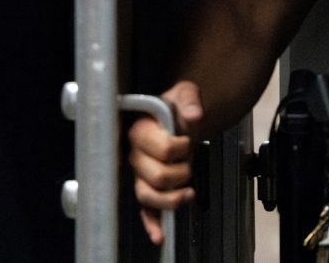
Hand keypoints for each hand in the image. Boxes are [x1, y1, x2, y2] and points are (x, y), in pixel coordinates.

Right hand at [127, 80, 203, 244]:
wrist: (177, 117)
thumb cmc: (176, 106)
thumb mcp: (185, 93)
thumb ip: (189, 100)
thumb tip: (194, 115)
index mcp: (140, 130)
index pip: (163, 149)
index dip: (181, 147)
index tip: (188, 140)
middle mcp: (134, 154)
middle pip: (157, 176)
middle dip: (181, 173)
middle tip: (189, 162)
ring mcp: (139, 173)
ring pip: (148, 195)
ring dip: (171, 199)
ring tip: (189, 193)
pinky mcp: (146, 186)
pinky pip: (145, 209)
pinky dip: (151, 223)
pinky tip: (159, 235)